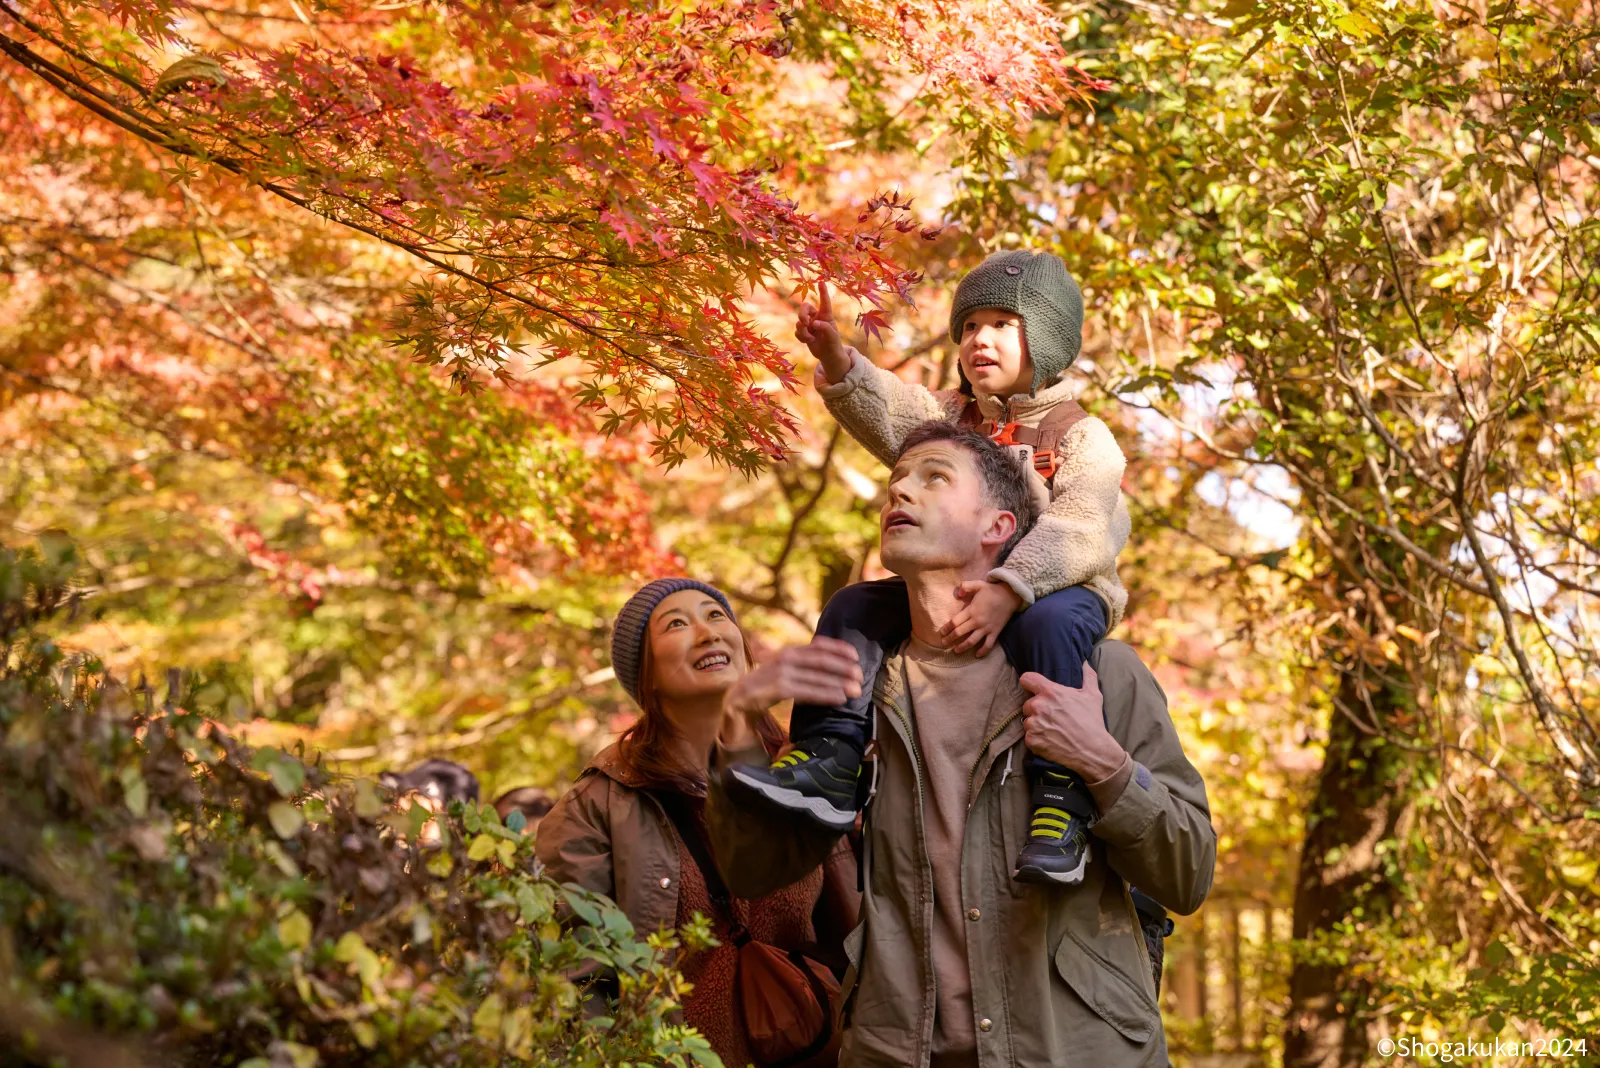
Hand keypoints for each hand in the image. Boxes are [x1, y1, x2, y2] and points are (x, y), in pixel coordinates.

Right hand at [722, 637, 862, 724]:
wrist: (735, 705)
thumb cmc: (764, 691)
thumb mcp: (784, 674)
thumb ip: (803, 668)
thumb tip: (834, 667)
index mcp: (787, 652)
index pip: (817, 646)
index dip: (838, 648)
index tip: (856, 656)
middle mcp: (783, 658)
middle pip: (819, 660)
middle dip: (842, 667)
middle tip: (861, 676)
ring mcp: (777, 673)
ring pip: (815, 676)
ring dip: (838, 683)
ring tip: (855, 690)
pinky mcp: (774, 690)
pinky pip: (805, 692)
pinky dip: (824, 694)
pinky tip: (839, 698)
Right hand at [795, 281, 850, 382]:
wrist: (828, 355)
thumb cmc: (833, 343)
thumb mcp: (832, 336)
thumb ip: (824, 328)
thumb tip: (813, 324)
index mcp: (826, 315)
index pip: (824, 301)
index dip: (823, 292)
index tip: (821, 282)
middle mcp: (816, 317)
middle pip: (804, 307)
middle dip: (802, 314)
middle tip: (805, 323)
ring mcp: (809, 324)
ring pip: (799, 322)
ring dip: (803, 331)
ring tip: (810, 338)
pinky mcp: (804, 332)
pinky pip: (797, 331)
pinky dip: (801, 337)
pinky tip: (809, 341)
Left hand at [940, 580, 1021, 656]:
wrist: (1010, 595)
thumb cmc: (992, 590)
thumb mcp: (977, 584)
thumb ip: (965, 586)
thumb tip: (957, 594)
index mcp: (971, 610)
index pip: (954, 622)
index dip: (946, 628)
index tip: (941, 633)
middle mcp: (977, 621)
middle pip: (960, 632)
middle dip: (950, 639)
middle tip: (943, 644)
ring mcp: (986, 628)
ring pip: (971, 641)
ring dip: (962, 647)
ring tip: (955, 651)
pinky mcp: (995, 632)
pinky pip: (988, 644)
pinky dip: (983, 651)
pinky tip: (977, 655)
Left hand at [1019, 666, 1124, 780]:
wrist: (1092, 750)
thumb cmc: (1092, 721)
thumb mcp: (1093, 696)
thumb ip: (1088, 676)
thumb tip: (1086, 662)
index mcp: (1051, 692)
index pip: (1026, 679)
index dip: (1029, 683)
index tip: (1033, 688)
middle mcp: (1039, 706)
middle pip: (1027, 703)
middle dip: (1037, 709)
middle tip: (1052, 717)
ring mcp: (1034, 724)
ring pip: (1027, 721)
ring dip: (1036, 725)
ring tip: (1053, 730)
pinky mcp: (1032, 740)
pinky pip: (1028, 737)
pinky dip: (1036, 739)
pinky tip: (1050, 740)